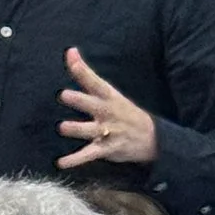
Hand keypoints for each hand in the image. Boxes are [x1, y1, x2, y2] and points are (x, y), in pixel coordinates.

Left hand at [57, 47, 157, 170]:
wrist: (153, 138)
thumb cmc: (124, 112)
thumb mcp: (110, 92)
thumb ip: (87, 75)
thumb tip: (70, 51)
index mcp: (109, 97)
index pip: (94, 80)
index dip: (82, 69)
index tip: (71, 55)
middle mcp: (107, 113)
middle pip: (91, 104)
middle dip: (79, 100)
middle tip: (64, 95)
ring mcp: (107, 131)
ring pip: (89, 130)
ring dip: (75, 129)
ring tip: (63, 127)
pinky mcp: (106, 149)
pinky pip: (88, 155)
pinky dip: (74, 160)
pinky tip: (60, 163)